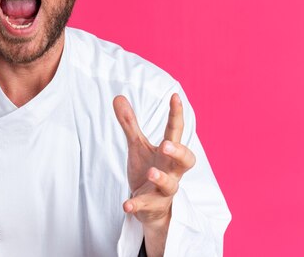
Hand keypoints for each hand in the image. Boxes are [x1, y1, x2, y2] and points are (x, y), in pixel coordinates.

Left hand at [113, 93, 195, 227]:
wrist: (150, 208)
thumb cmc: (148, 170)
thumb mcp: (138, 145)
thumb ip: (130, 123)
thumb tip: (118, 97)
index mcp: (168, 153)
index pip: (175, 132)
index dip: (176, 114)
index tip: (175, 96)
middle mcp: (171, 171)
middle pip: (186, 161)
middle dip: (179, 152)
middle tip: (167, 145)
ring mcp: (163, 190)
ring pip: (171, 185)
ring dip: (161, 178)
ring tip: (150, 173)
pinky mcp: (152, 205)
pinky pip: (146, 205)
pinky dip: (137, 205)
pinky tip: (126, 204)